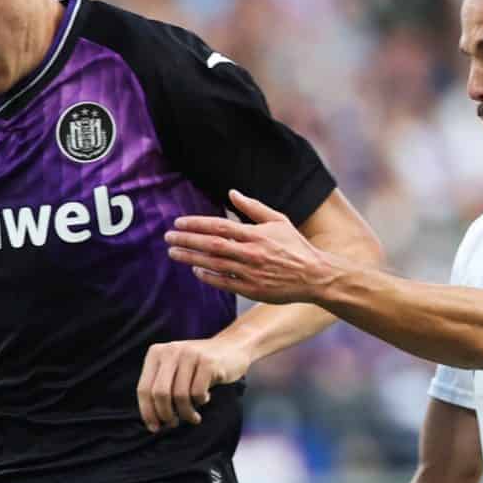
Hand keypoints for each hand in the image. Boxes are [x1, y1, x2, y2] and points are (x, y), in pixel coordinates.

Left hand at [137, 335, 249, 432]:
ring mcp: (190, 355)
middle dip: (166, 414)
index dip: (147, 412)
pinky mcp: (208, 363)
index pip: (144, 389)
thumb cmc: (199, 366)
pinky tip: (205, 398)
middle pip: (160, 393)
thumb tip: (152, 422)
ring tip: (193, 417)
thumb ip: (161, 387)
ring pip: (180, 396)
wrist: (232, 347)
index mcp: (156, 353)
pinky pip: (198, 393)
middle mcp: (171, 351)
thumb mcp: (175, 369)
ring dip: (186, 413)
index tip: (154, 427)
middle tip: (174, 424)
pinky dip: (200, 402)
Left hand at [166, 191, 342, 305]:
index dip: (196, 224)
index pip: (219, 226)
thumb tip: (231, 193)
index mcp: (255, 234)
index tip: (178, 222)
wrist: (314, 275)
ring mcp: (251, 272)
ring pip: (214, 264)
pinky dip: (209, 277)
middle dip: (187, 240)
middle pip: (211, 245)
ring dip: (191, 258)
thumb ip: (253, 207)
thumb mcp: (278, 220)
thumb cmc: (295, 246)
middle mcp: (251, 253)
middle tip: (168, 238)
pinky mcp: (252, 289)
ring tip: (173, 253)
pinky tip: (196, 271)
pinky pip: (225, 283)